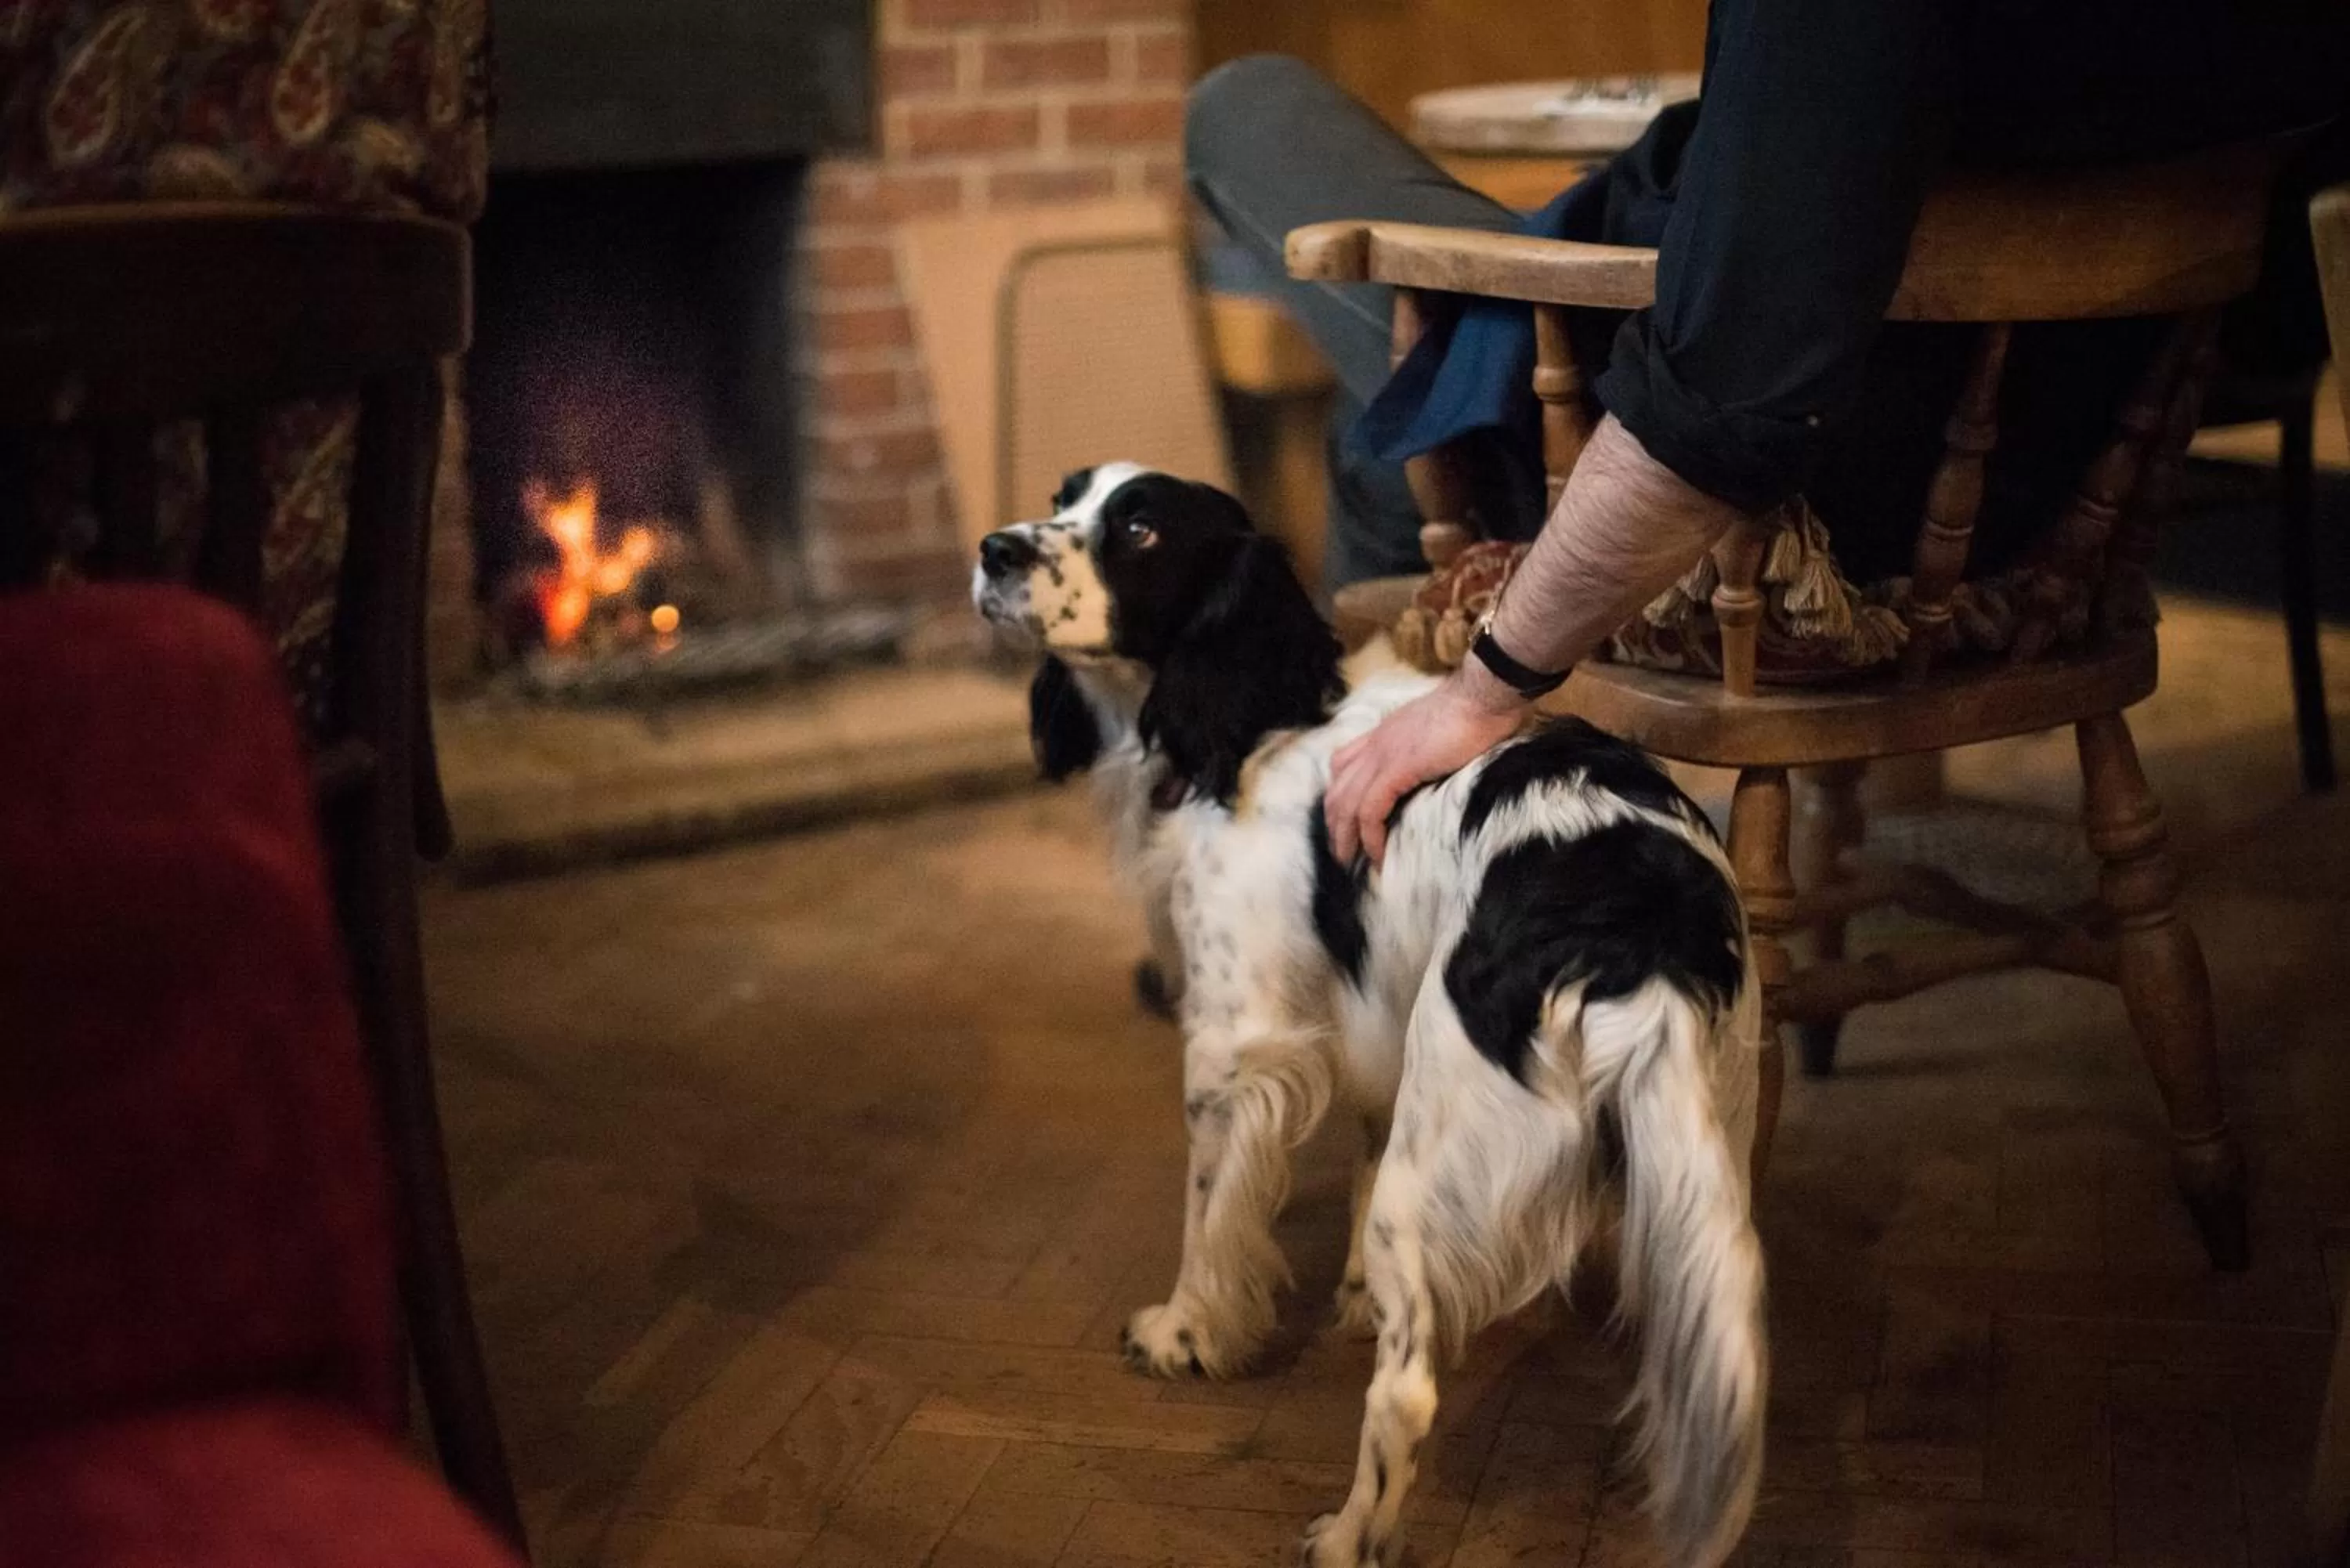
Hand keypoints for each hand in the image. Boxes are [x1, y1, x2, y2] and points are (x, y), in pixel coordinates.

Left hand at [1325, 664, 1526, 867]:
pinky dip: (1370, 837)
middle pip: (1337, 790)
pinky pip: (1371, 811)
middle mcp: (1375, 744)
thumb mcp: (1439, 731)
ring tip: (1351, 863)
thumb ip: (1427, 750)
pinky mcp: (1397, 769)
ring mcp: (1382, 755)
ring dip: (1345, 838)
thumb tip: (1435, 770)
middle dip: (1334, 825)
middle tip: (1343, 854)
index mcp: (1384, 734)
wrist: (1484, 696)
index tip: (1345, 823)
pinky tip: (1377, 856)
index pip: (1343, 765)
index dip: (1339, 797)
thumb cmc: (1476, 711)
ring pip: (1346, 804)